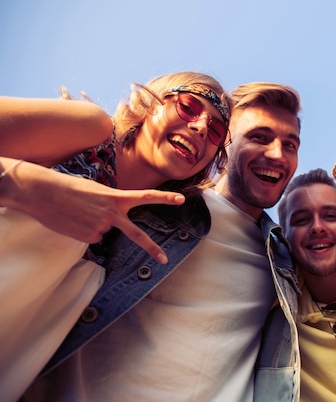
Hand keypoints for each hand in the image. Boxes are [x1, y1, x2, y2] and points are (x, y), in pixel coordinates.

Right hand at [3, 162, 183, 263]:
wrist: (42, 192)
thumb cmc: (69, 188)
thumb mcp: (95, 191)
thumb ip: (109, 204)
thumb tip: (110, 224)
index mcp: (115, 197)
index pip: (145, 196)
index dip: (165, 198)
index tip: (181, 199)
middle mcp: (111, 213)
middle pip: (136, 234)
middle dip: (151, 248)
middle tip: (165, 259)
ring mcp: (99, 227)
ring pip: (104, 232)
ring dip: (93, 225)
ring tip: (77, 213)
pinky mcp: (86, 237)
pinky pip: (91, 237)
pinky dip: (83, 231)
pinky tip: (73, 221)